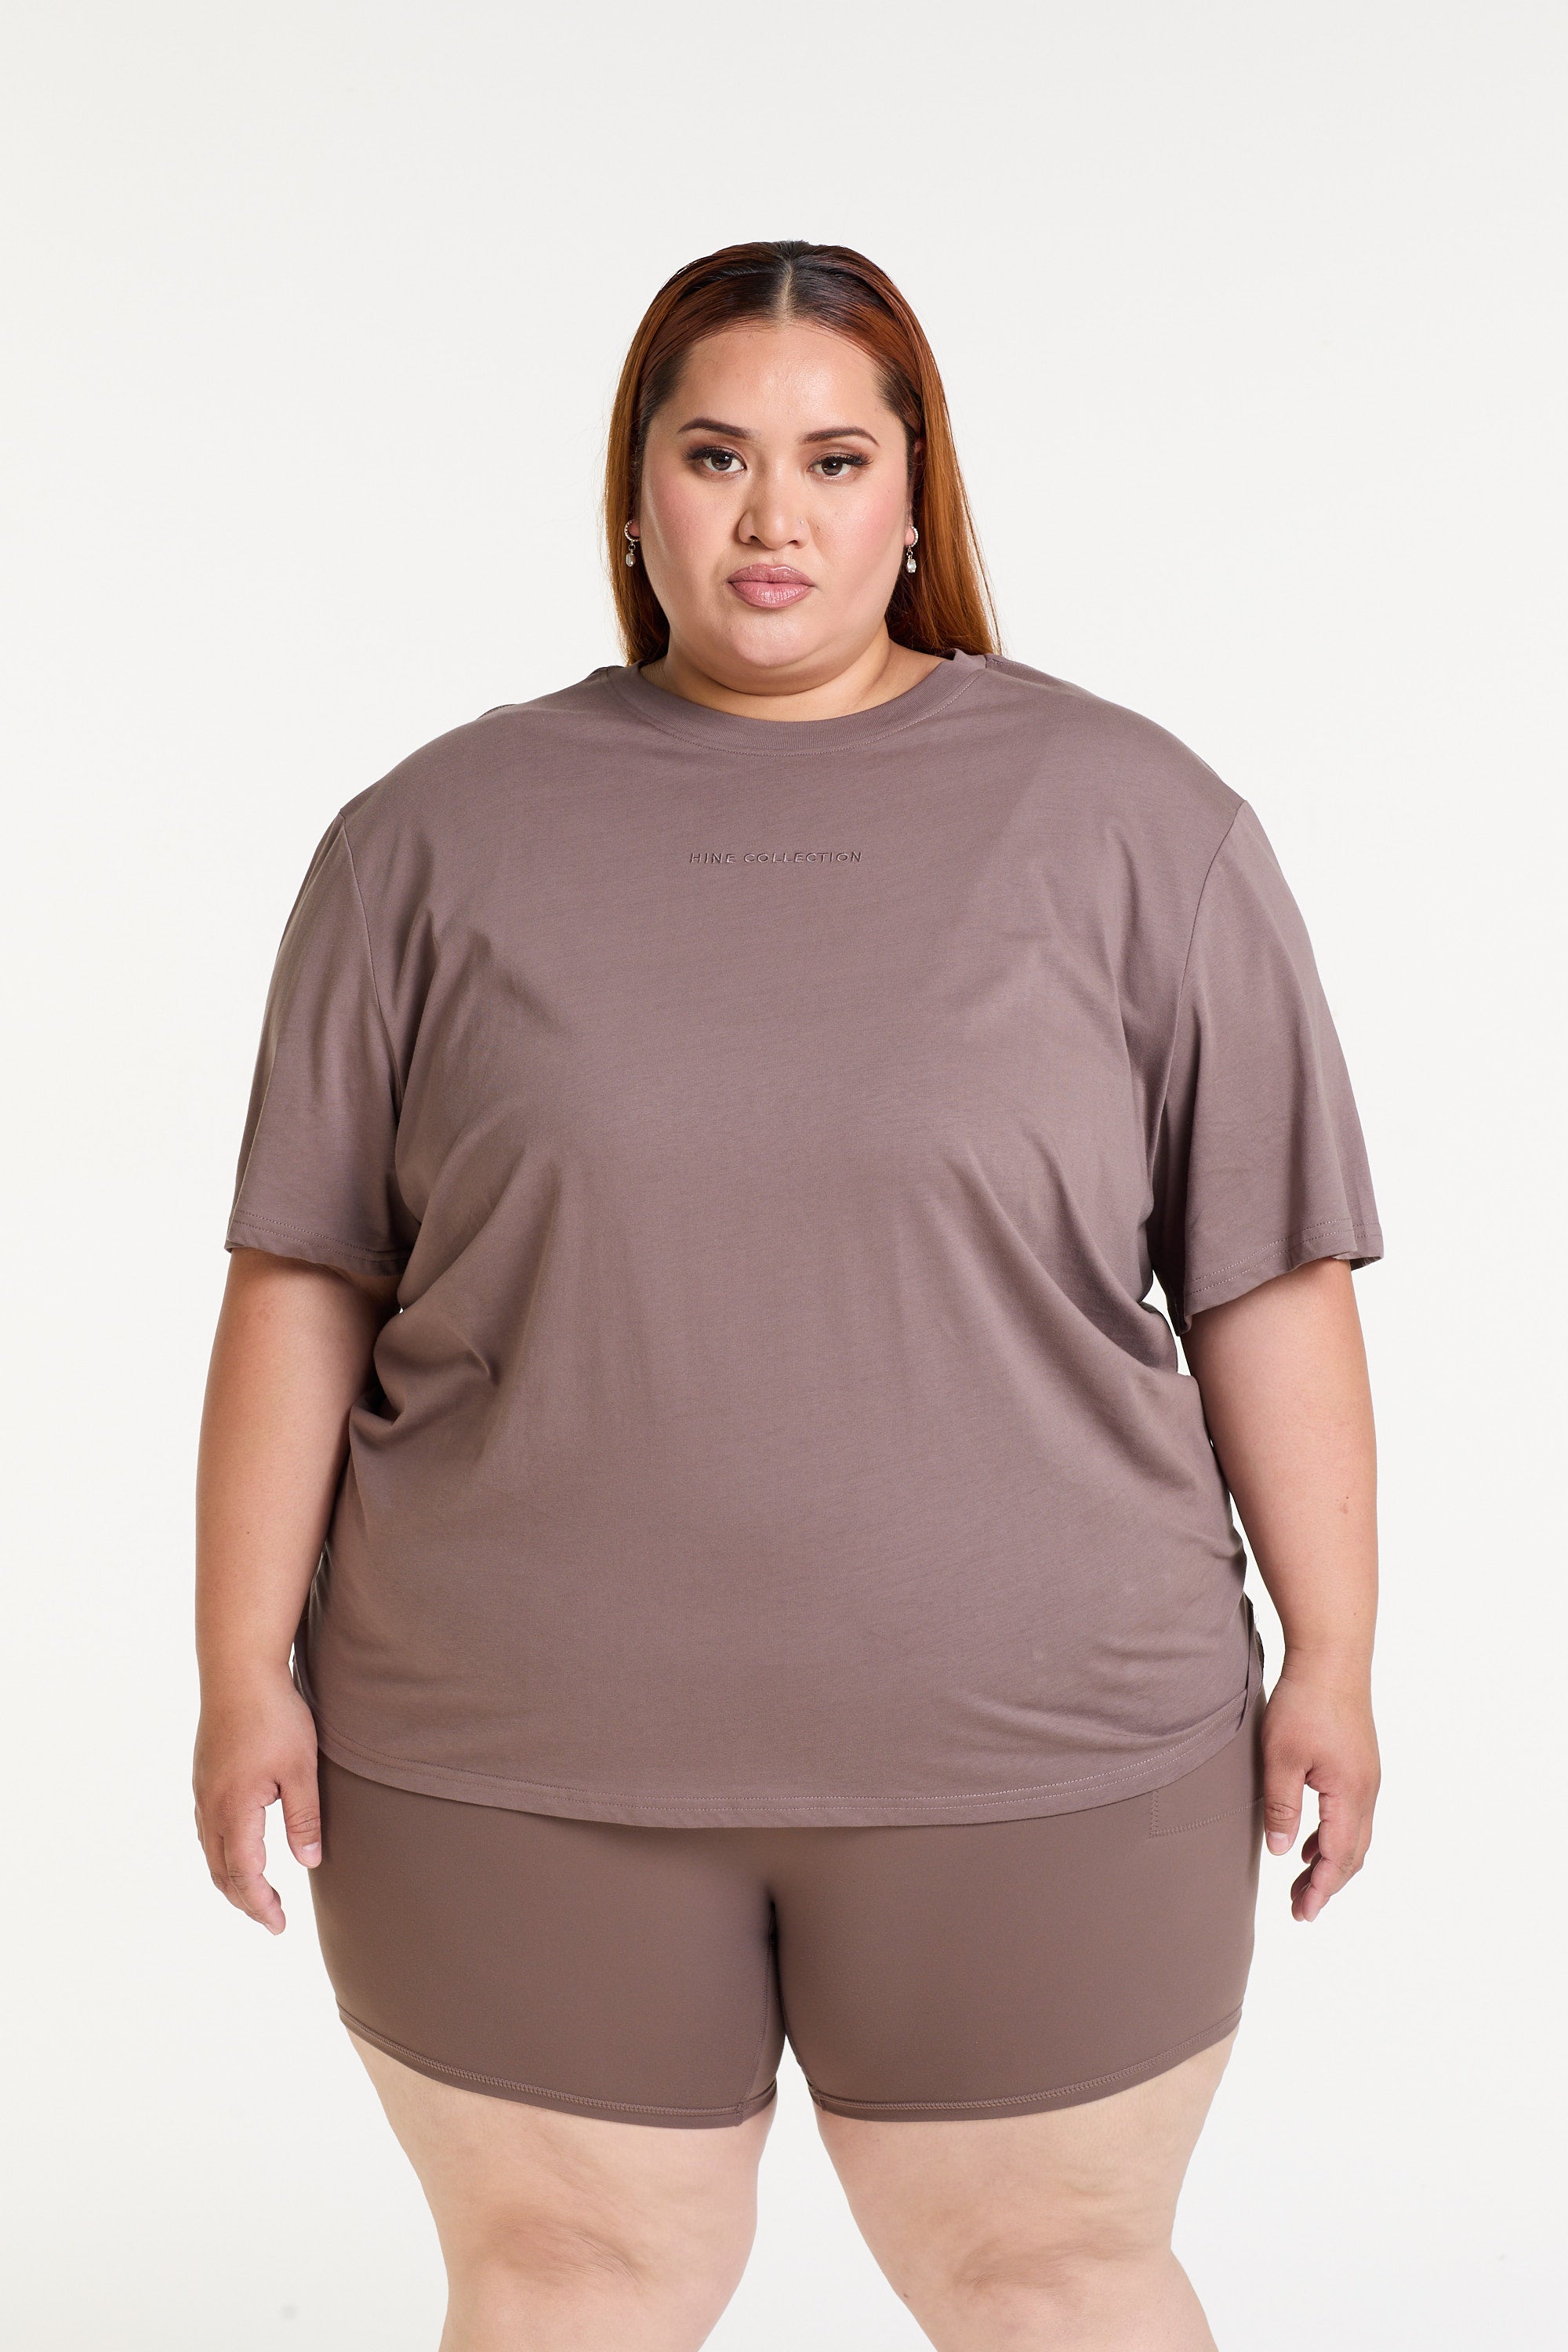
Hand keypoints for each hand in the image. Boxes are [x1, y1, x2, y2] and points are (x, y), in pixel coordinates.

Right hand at [193, 1668, 320, 1933]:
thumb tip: (310, 1865)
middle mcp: (210, 1806)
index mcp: (235, 1810)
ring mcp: (202, 1791)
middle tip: (271, 1919)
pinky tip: (239, 1851)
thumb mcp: (300, 1770)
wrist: (238, 1670)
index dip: (262, 1905)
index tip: (279, 1925)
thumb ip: (304, 1820)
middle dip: (245, 1901)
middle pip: (222, 1872)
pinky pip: (208, 1830)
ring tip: (256, 1894)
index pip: (245, 1875)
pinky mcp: (203, 1776)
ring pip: (211, 1852)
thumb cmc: (276, 1716)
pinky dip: (222, 1854)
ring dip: (232, 1879)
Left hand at [1260, 1659, 1379, 1921]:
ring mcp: (1367, 1777)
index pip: (1339, 1857)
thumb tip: (1282, 1853)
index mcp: (1350, 1794)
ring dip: (1331, 1861)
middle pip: (1353, 1854)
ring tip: (1302, 1882)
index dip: (1321, 1889)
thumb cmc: (1303, 1702)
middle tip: (1300, 1909)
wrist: (1332, 1657)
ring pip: (1355, 1835)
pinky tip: (1310, 1840)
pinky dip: (1334, 1836)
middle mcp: (1367, 1790)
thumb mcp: (1281, 1757)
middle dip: (1328, 1884)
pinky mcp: (1360, 1764)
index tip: (1303, 1914)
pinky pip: (1352, 1814)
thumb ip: (1282, 1807)